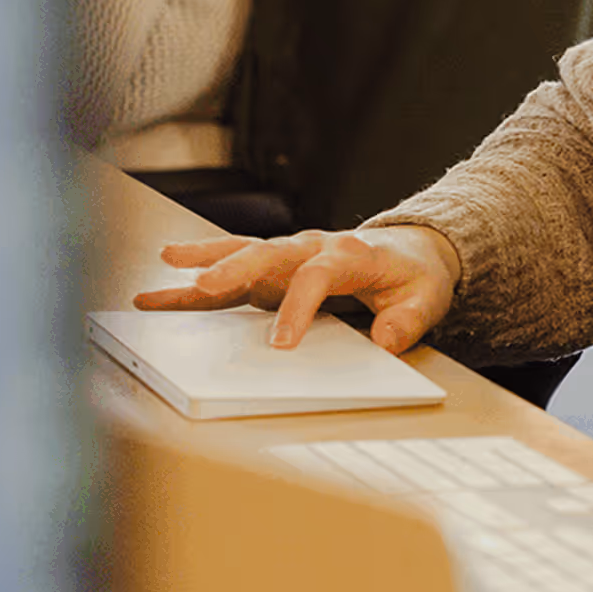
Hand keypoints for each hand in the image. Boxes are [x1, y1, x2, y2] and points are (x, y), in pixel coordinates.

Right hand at [129, 223, 458, 354]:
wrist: (414, 248)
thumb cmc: (416, 275)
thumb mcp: (426, 299)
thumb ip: (407, 320)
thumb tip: (386, 340)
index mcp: (351, 254)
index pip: (316, 276)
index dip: (296, 308)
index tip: (280, 344)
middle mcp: (314, 246)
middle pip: (269, 253)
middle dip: (234, 270)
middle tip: (201, 289)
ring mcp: (293, 252)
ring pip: (244, 251)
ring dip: (205, 259)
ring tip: (166, 264)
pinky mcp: (278, 264)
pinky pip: (238, 262)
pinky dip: (205, 265)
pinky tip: (170, 270)